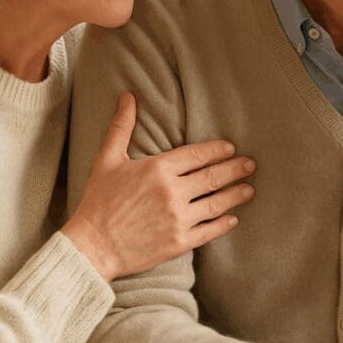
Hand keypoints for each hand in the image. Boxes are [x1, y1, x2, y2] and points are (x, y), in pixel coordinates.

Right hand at [62, 92, 255, 280]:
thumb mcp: (107, 159)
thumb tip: (127, 96)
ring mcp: (178, 218)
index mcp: (158, 169)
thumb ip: (121, 127)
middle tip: (251, 164)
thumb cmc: (98, 201)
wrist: (91, 247)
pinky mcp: (179, 242)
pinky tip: (233, 219)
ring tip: (249, 189)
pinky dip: (224, 224)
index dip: (216, 150)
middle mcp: (172, 192)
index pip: (197, 154)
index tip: (230, 148)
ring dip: (235, 195)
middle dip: (234, 169)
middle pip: (212, 177)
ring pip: (216, 203)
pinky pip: (209, 231)